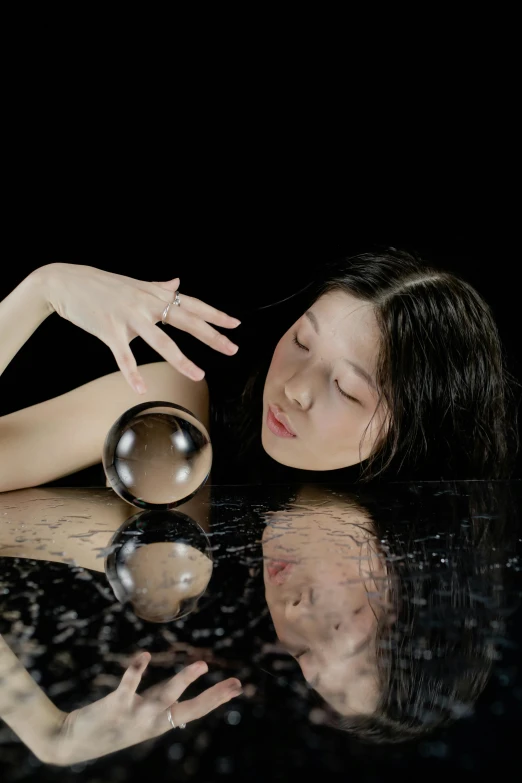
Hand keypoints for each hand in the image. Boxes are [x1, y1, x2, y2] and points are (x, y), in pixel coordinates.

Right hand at [37, 263, 240, 392]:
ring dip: (181, 360)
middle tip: (232, 349)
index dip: (214, 315)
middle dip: (211, 336)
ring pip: (160, 342)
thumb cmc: (103, 286)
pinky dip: (132, 374)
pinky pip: (124, 357)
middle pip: (185, 321)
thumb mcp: (135, 284)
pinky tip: (142, 390)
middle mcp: (146, 305)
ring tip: (199, 375)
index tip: (236, 325)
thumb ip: (158, 287)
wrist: (66, 282)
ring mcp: (129, 317)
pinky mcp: (109, 331)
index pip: (192, 305)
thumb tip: (177, 282)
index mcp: (154, 295)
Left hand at [52, 652, 241, 765]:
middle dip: (213, 696)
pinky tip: (145, 656)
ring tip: (201, 665)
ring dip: (182, 681)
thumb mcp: (144, 721)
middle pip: (189, 708)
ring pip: (163, 696)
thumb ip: (165, 708)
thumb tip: (189, 697)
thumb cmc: (113, 727)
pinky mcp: (116, 705)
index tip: (238, 686)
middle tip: (234, 684)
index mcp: (161, 723)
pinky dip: (136, 671)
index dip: (218, 698)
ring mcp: (136, 714)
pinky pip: (129, 686)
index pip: (196, 710)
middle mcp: (153, 721)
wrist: (74, 742)